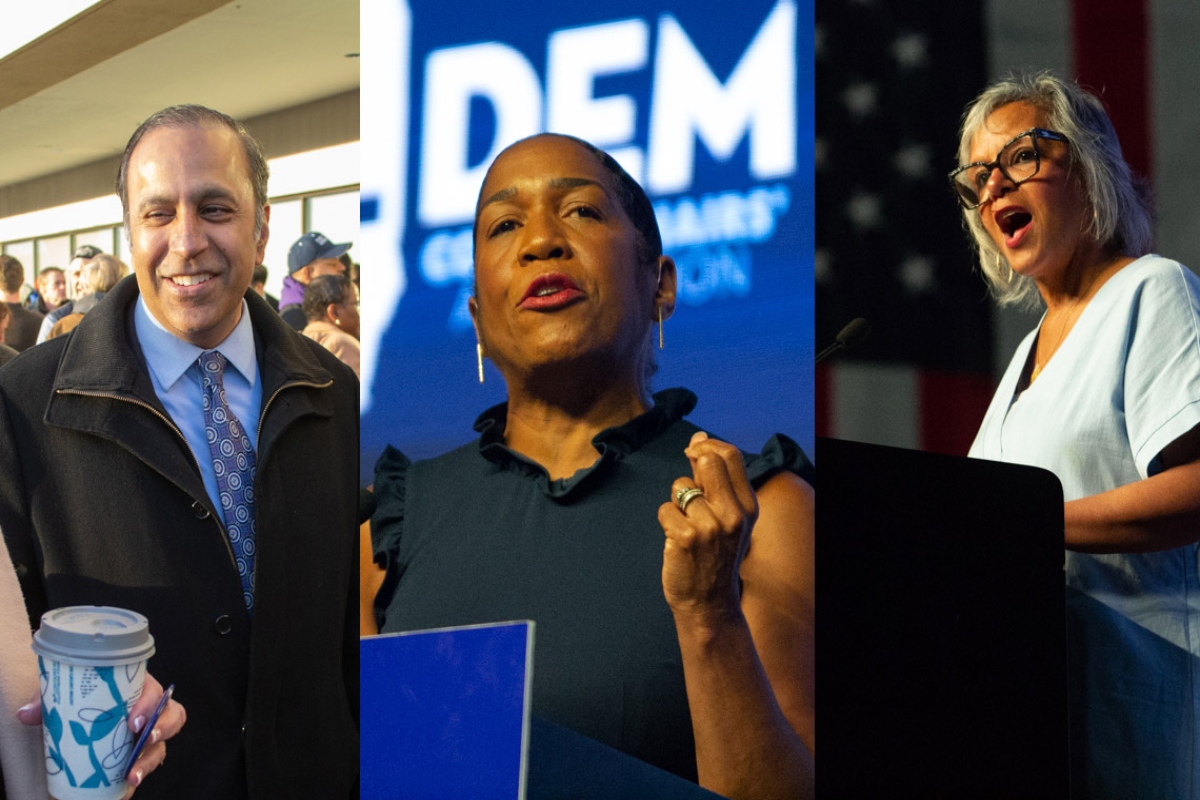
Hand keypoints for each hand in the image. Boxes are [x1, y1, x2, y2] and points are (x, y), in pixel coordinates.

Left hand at [18, 673, 186, 797]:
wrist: (78, 722)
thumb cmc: (80, 703)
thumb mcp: (66, 697)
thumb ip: (49, 702)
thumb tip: (26, 713)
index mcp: (137, 689)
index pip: (154, 692)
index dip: (149, 704)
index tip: (133, 720)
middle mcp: (148, 711)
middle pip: (172, 715)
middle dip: (162, 728)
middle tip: (142, 741)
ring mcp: (146, 736)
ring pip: (162, 745)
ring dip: (149, 760)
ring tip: (132, 774)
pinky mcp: (139, 757)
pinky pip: (147, 766)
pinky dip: (138, 775)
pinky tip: (126, 785)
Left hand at [657, 431, 758, 623]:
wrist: (708, 602)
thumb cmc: (715, 556)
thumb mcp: (727, 517)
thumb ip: (714, 479)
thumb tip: (699, 438)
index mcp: (747, 506)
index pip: (731, 456)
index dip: (708, 446)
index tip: (694, 451)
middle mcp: (733, 514)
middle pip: (707, 463)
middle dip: (691, 470)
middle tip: (688, 492)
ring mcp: (710, 526)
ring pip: (680, 487)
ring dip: (676, 502)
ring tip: (686, 525)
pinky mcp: (685, 537)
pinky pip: (664, 509)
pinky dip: (665, 521)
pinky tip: (676, 539)